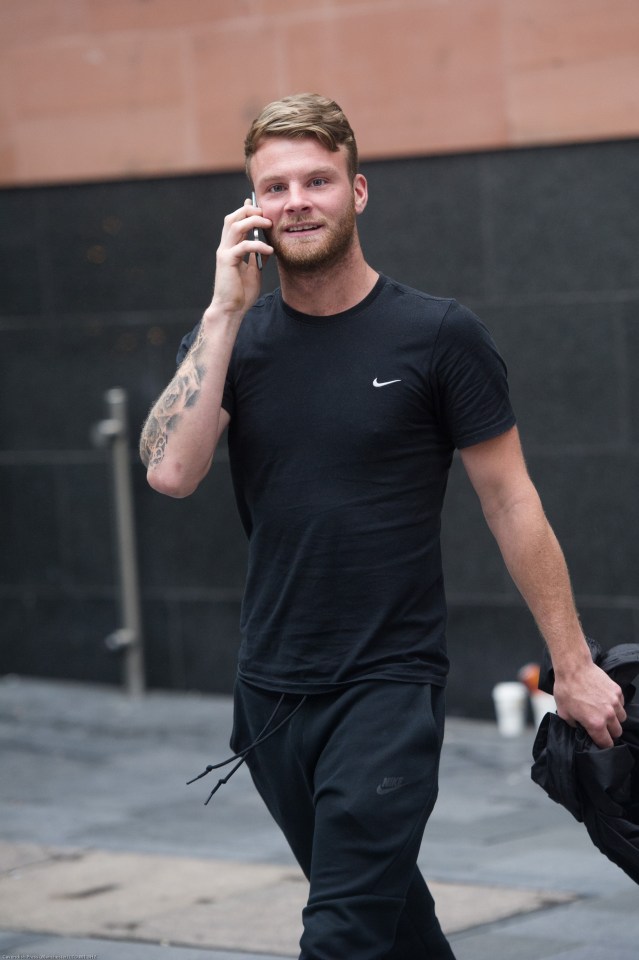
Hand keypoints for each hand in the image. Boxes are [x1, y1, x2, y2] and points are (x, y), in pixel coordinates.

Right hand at [211, 199, 272, 318]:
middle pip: (232, 218)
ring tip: (268, 224)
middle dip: (248, 211)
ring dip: (252, 221)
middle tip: (265, 213)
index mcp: (230, 248)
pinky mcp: (227, 261)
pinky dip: (257, 245)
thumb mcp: (254, 271)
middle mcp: (225, 247)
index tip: (259, 205)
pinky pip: (243, 247)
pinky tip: (269, 250)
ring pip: (235, 226)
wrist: (231, 309)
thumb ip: (258, 257)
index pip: (235, 222)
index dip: (245, 210)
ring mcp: (224, 253)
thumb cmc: (241, 293)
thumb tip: (268, 245)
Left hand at [553, 659, 626, 747]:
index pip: (607, 743)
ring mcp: (615, 702)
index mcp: (595, 723)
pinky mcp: (617, 691)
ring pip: (622, 718)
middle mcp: (608, 714)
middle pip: (617, 732)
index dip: (603, 745)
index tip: (601, 742)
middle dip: (610, 732)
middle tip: (601, 727)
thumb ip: (574, 725)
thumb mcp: (564, 712)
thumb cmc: (566, 689)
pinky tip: (605, 701)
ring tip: (604, 713)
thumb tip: (579, 727)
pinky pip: (621, 704)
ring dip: (615, 719)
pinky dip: (616, 705)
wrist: (573, 668)